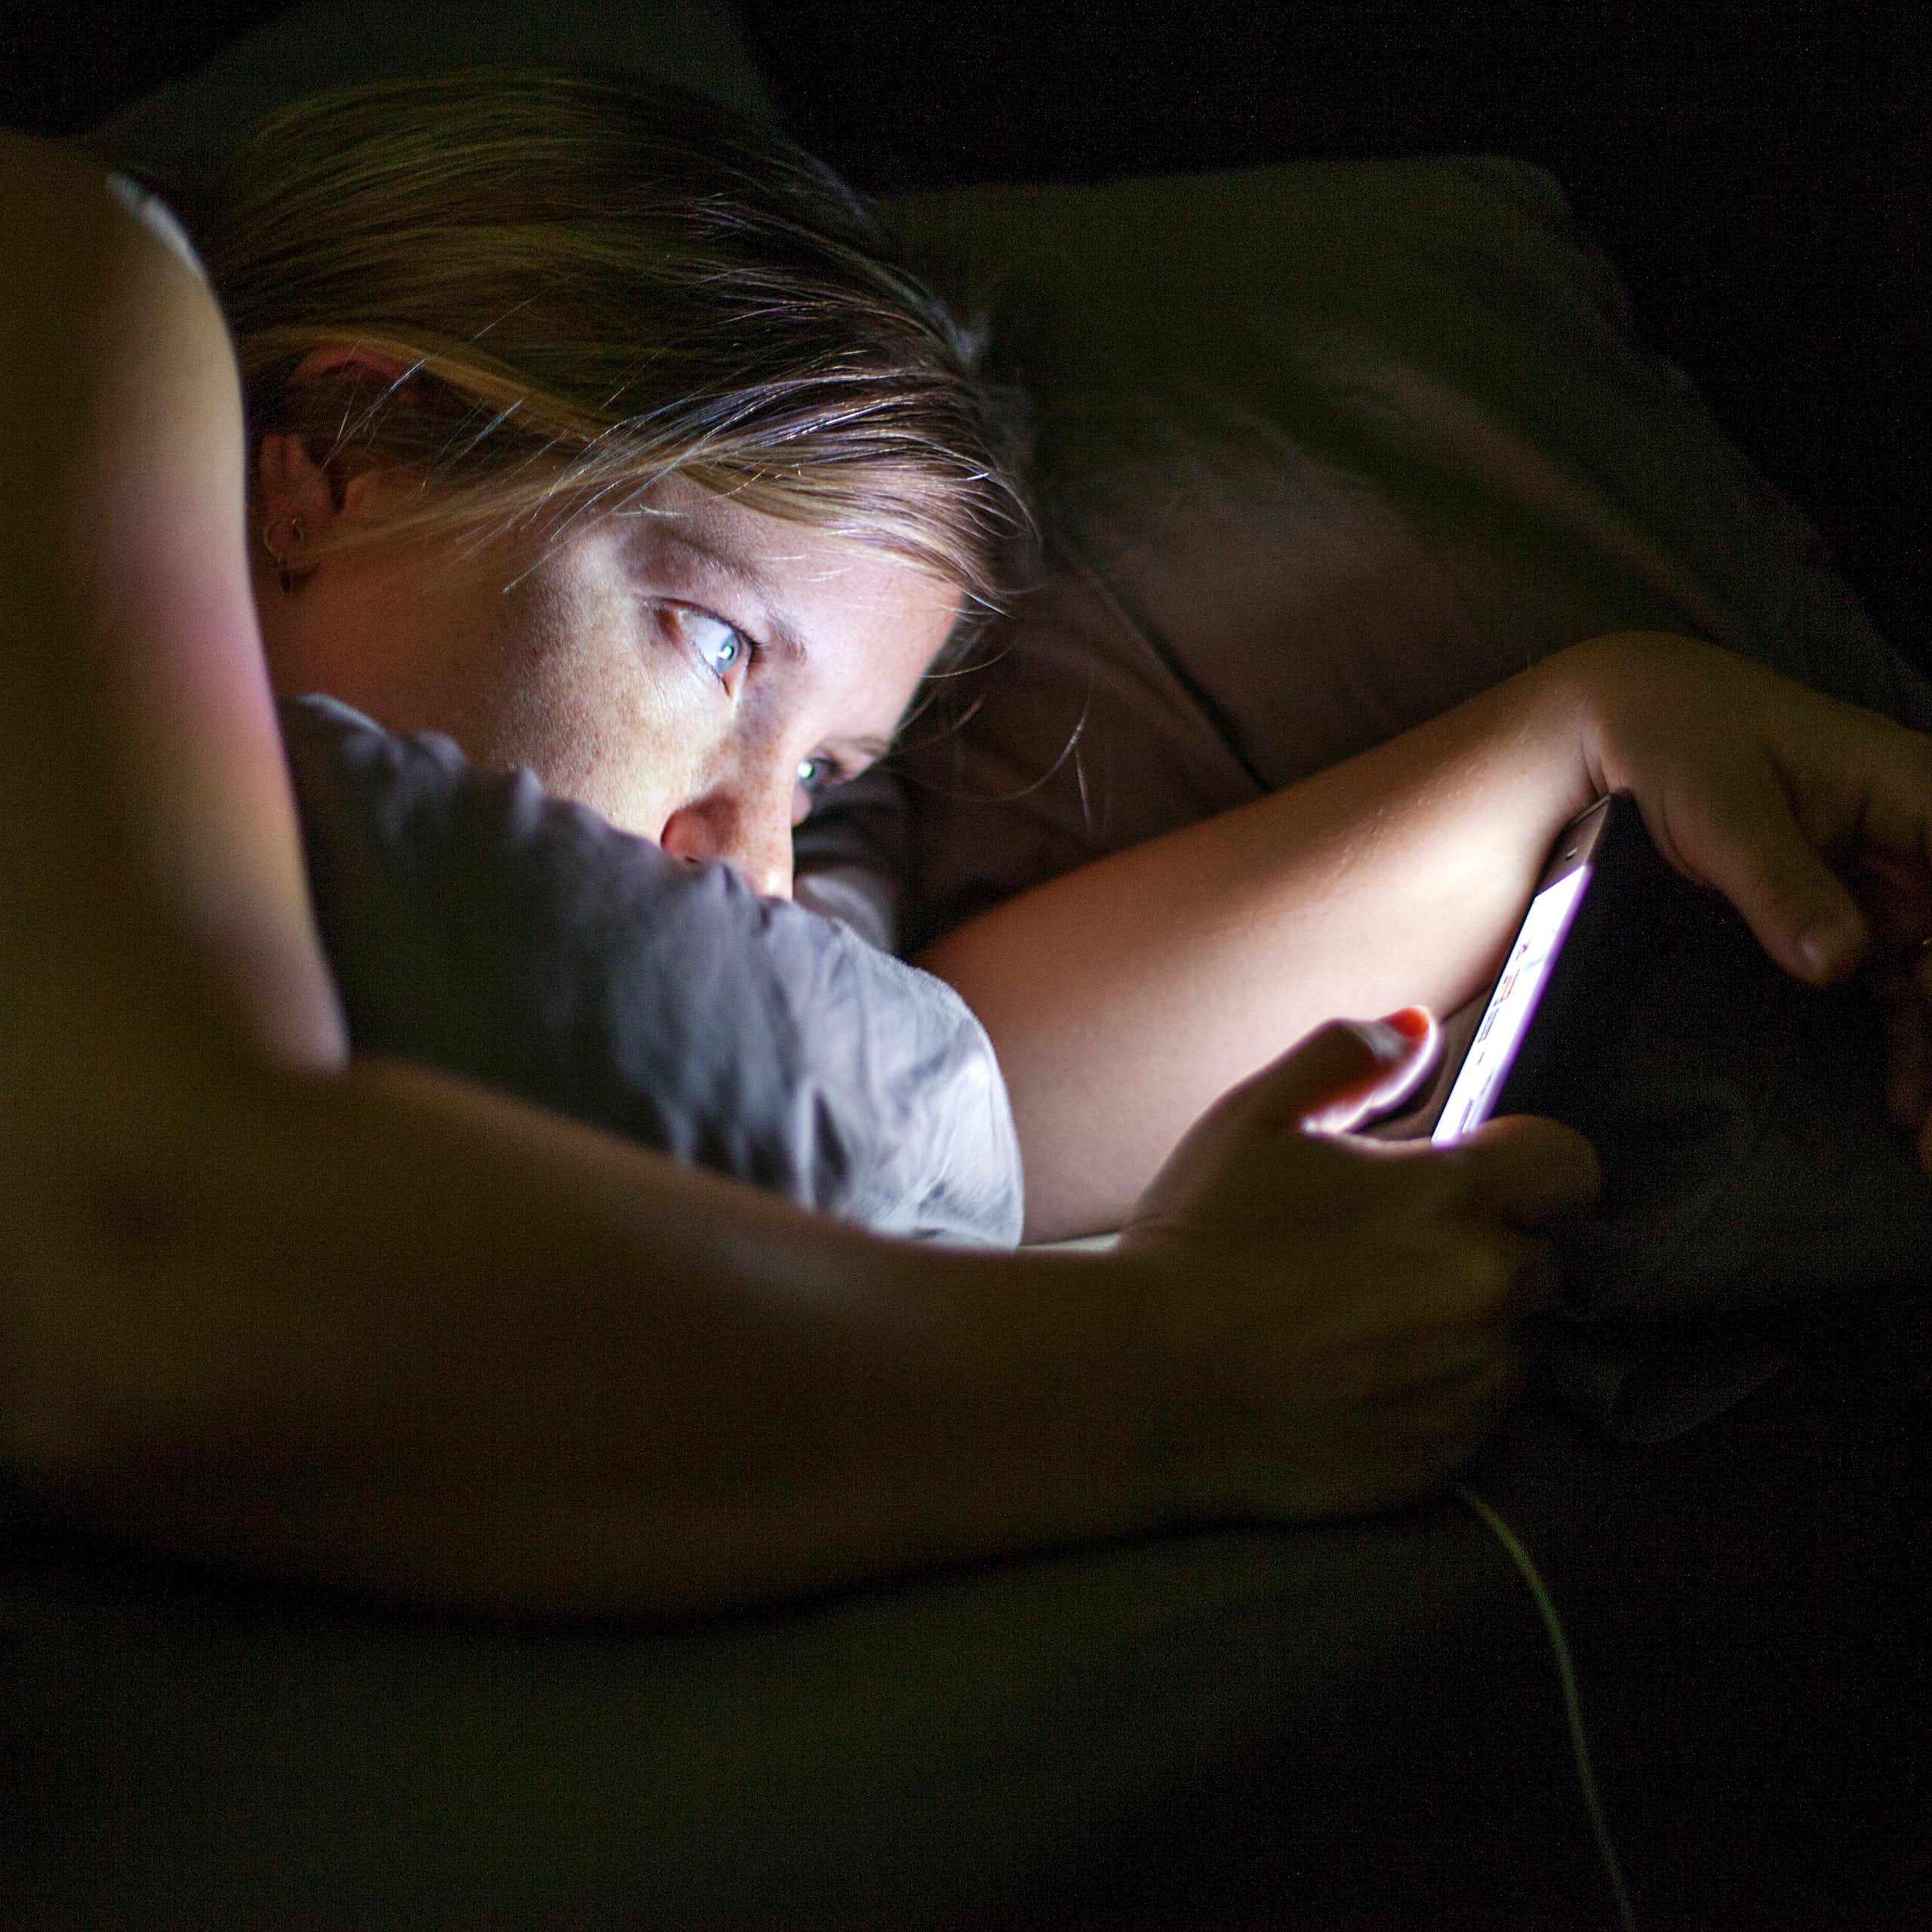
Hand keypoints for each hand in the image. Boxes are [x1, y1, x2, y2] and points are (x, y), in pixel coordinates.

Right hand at [1117, 1013, 1600, 1521]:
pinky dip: (1434, 1395)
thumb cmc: (1199, 1238)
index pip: (1570, 1166)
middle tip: (1383, 1253)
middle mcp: (1485, 1292)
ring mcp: (1471, 1384)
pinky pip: (1473, 1415)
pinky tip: (1352, 1379)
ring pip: (1507, 1340)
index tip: (1465, 1175)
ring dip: (1462, 1326)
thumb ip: (1347, 1058)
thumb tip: (1416, 1026)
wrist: (1145, 1382)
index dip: (1523, 1163)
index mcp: (1451, 1198)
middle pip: (1540, 1256)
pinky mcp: (1446, 1456)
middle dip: (1483, 1246)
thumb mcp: (1255, 1117)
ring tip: (1359, 1323)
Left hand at [1565, 632, 1931, 1170]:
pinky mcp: (1865, 921)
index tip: (1926, 1004)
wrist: (1632, 728)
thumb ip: (1780, 880)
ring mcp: (1901, 887)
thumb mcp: (1720, 806)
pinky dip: (1914, 1051)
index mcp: (1919, 793)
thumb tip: (1840, 962)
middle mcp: (1926, 843)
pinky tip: (1907, 1116)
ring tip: (1929, 1149)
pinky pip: (1909, 995)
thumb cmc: (1680, 743)